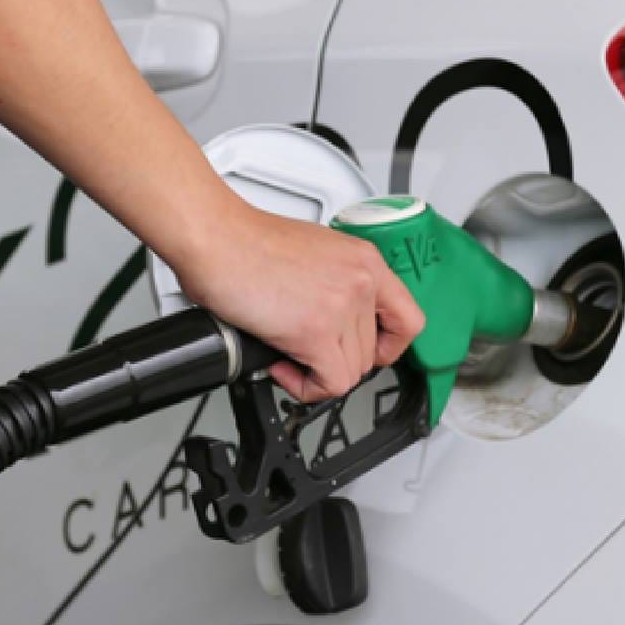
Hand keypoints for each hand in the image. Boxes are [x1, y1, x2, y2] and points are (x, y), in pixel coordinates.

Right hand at [173, 203, 424, 402]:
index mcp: (364, 260)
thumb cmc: (247, 242)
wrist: (216, 237)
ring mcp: (342, 307)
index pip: (409, 319)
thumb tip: (337, 319)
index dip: (390, 346)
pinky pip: (329, 384)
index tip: (371, 352)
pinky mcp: (316, 332)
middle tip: (305, 351)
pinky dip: (305, 387)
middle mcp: (361, 281)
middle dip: (336, 360)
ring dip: (317, 373)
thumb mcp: (315, 251)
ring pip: (351, 371)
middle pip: (372, 353)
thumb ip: (338, 283)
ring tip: (286, 352)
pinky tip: (281, 365)